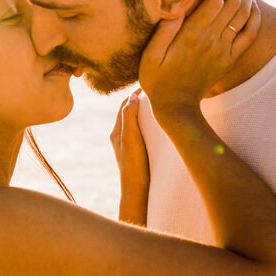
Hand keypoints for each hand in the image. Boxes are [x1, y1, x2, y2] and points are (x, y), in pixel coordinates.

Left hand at [111, 91, 148, 224]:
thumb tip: (132, 97)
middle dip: (140, 101)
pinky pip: (141, 133)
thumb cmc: (133, 164)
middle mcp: (120, 137)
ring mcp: (128, 146)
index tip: (149, 84)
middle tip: (155, 91)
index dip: (135, 94)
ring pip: (136, 123)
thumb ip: (129, 117)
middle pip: (130, 112)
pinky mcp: (136, 153)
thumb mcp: (130, 138)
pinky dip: (148, 125)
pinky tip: (158, 127)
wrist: (136, 191)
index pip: (125, 105)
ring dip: (144, 113)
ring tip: (158, 104)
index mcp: (117, 131)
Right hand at [137, 0, 259, 116]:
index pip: (214, 1)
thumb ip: (164, 30)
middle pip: (232, 3)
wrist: (176, 107)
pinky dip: (254, 16)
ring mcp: (224, 50)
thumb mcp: (150, 55)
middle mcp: (212, 40)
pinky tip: (252, 4)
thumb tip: (175, 3)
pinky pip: (250, 34)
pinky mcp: (230, 59)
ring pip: (244, 15)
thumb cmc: (156, 80)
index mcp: (192, 36)